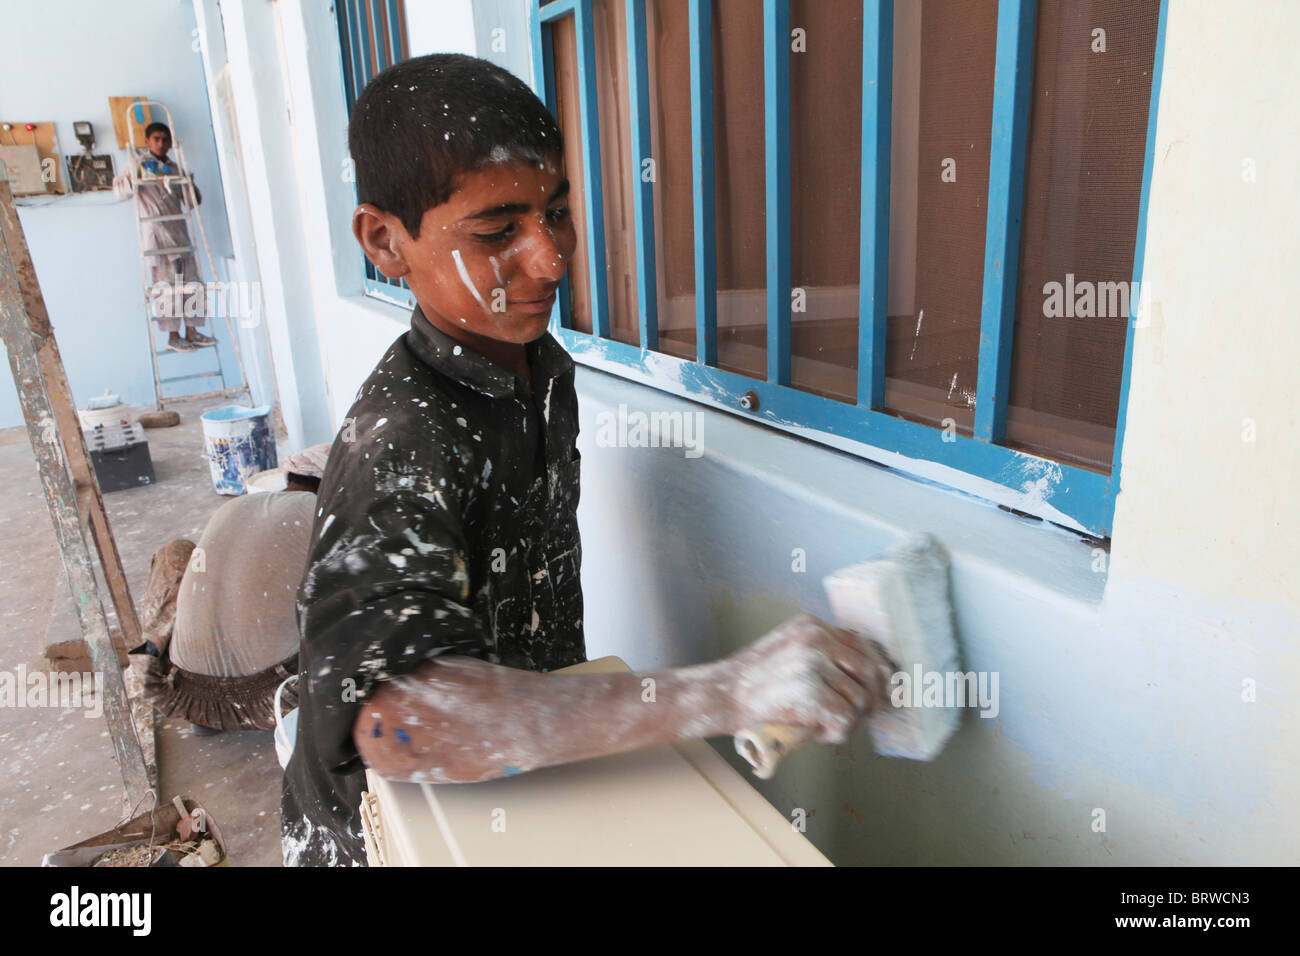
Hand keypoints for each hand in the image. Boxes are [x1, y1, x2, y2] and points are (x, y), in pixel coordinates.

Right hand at [721, 614, 892, 743]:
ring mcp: (813, 663)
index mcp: (812, 625)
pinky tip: (818, 733)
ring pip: (859, 699)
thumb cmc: (754, 682)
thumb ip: (822, 656)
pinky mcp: (810, 692)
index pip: (863, 644)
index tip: (884, 692)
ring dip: (848, 720)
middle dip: (873, 698)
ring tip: (825, 726)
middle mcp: (816, 638)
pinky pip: (844, 719)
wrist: (720, 695)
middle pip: (870, 671)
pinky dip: (835, 733)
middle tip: (864, 715)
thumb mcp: (789, 652)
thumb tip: (872, 678)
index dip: (878, 671)